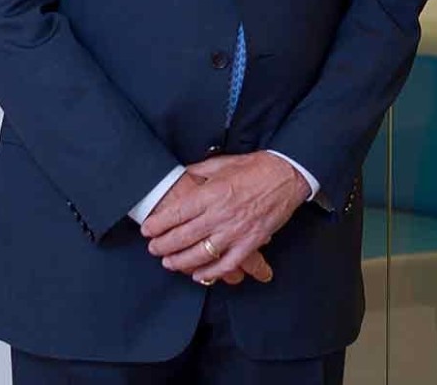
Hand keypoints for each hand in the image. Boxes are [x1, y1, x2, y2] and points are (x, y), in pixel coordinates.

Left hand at [141, 153, 308, 283]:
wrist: (289, 174)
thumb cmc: (258, 166)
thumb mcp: (225, 162)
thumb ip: (200, 171)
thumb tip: (182, 174)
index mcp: (212, 192)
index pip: (177, 213)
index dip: (158, 224)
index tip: (147, 229)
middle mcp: (221, 214)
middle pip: (183, 236)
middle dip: (163, 245)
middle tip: (153, 249)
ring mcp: (236, 231)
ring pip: (200, 254)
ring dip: (180, 261)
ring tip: (169, 262)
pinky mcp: (250, 242)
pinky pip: (226, 264)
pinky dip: (210, 273)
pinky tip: (199, 274)